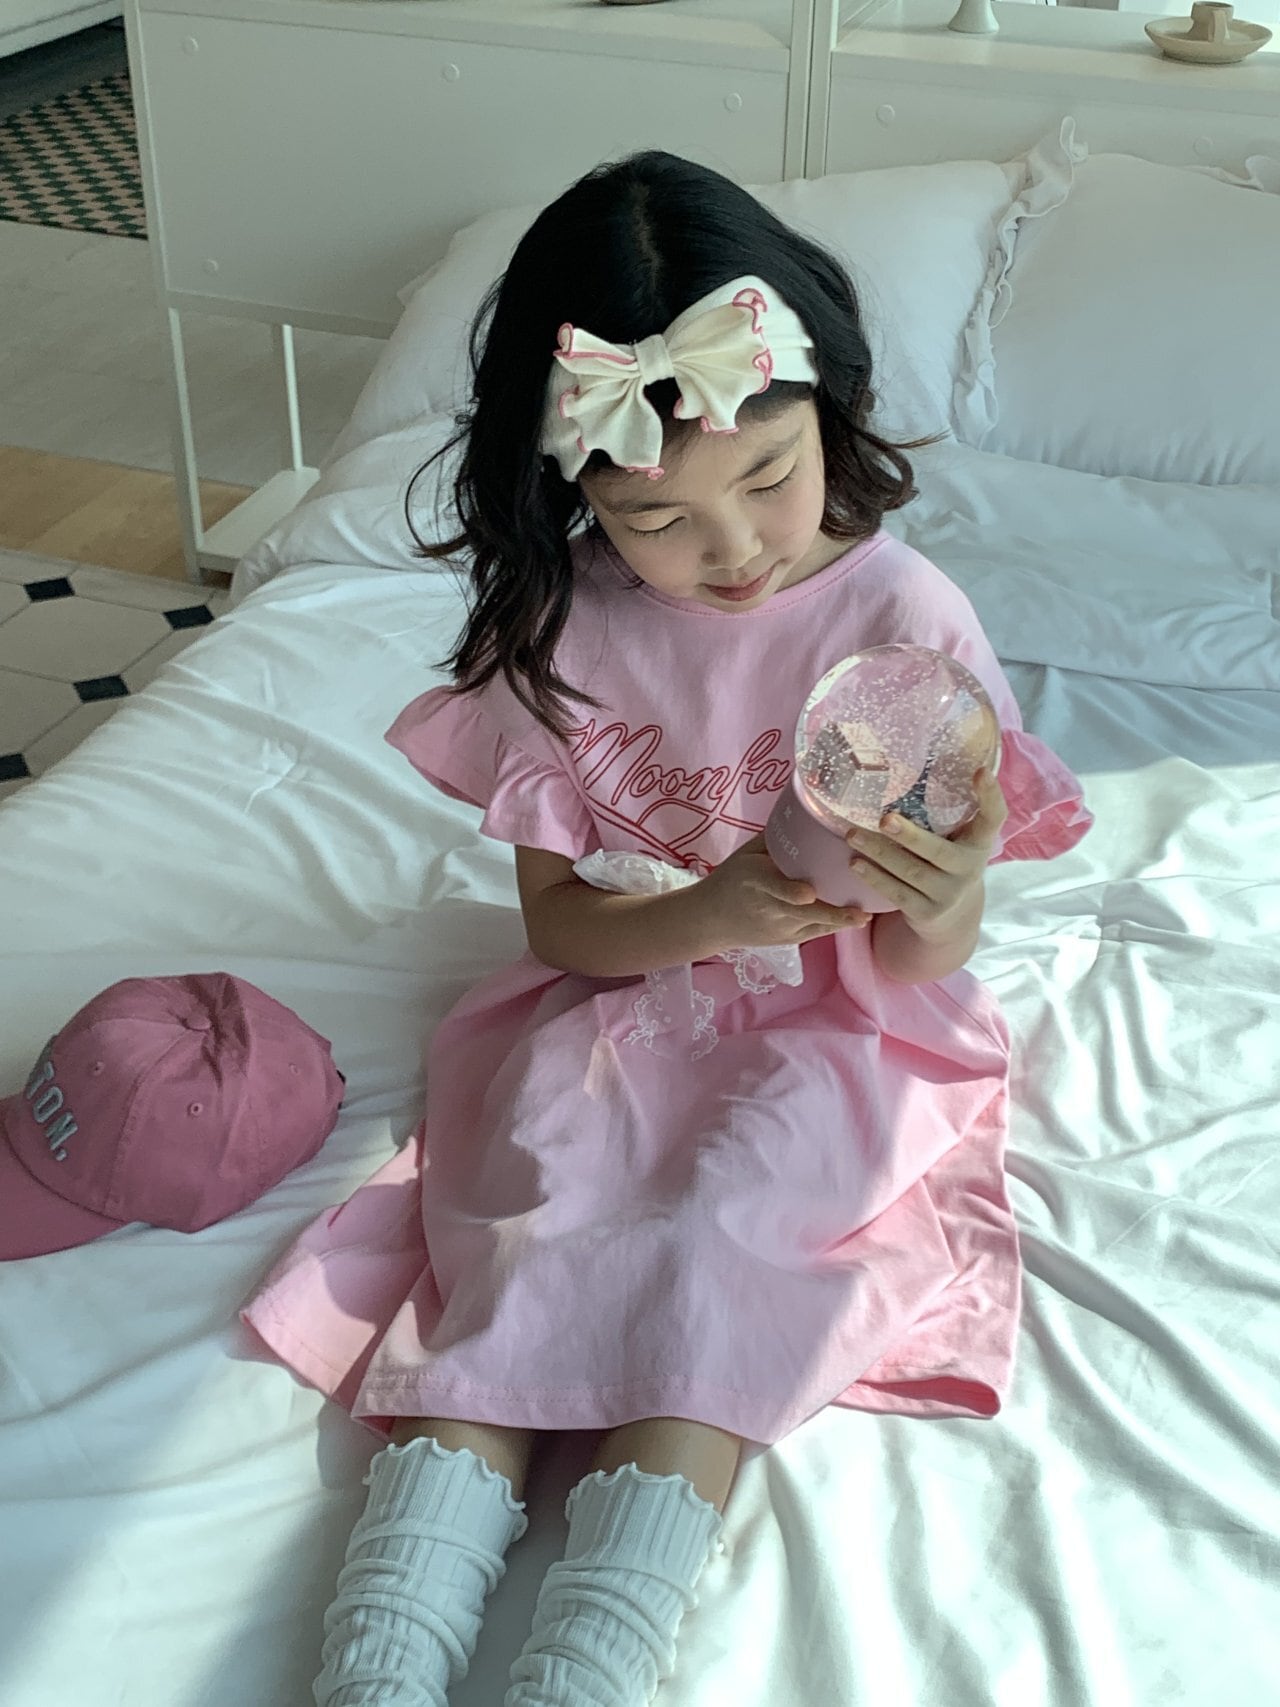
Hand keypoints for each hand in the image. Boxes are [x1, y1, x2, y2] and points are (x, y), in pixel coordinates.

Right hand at [697, 834, 870, 952]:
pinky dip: (835, 924)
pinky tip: (858, 918)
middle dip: (830, 914)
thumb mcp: (745, 854)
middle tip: (859, 911)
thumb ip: (774, 838)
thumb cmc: (730, 879)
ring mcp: (777, 927)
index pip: (771, 887)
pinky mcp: (785, 940)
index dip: (789, 892)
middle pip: (799, 914)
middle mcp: (766, 907)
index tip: (808, 894)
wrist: (710, 920)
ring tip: (865, 915)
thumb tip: (809, 809)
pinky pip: (814, 932)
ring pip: (812, 926)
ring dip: (839, 921)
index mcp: (752, 879)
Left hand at [844, 769, 1007, 938]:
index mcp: (979, 843)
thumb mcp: (957, 837)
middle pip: (937, 851)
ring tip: (852, 835)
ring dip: (879, 853)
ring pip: (910, 872)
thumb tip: (912, 758)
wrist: (953, 916)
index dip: (990, 795)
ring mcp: (948, 894)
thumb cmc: (948, 860)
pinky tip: (855, 863)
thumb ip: (945, 811)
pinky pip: (896, 893)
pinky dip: (874, 878)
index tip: (979, 771)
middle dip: (909, 836)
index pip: (993, 817)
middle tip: (884, 819)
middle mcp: (968, 869)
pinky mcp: (926, 913)